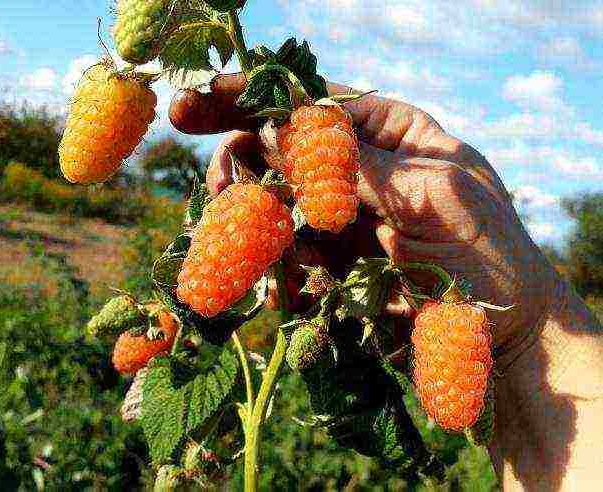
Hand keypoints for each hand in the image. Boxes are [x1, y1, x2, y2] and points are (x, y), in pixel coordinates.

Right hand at [169, 73, 559, 348]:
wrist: (505, 331)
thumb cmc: (491, 252)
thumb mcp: (437, 192)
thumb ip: (359, 164)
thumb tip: (281, 129)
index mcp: (390, 132)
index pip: (310, 103)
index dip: (250, 98)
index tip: (194, 104)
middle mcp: (357, 167)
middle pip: (278, 149)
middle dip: (239, 165)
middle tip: (218, 192)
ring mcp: (341, 215)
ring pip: (274, 203)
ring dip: (251, 223)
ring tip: (243, 247)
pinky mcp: (333, 261)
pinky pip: (287, 254)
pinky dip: (276, 268)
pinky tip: (286, 290)